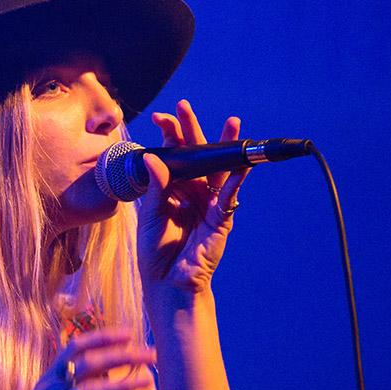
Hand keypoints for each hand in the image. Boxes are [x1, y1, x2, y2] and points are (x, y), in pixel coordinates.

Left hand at [137, 99, 249, 293]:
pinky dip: (235, 182)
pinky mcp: (221, 219)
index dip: (170, 135)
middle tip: (184, 106)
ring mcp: (209, 203)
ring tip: (232, 122)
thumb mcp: (151, 215)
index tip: (161, 117)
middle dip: (192, 129)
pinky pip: (229, 197)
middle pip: (196, 155)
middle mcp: (192, 190)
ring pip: (219, 170)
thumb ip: (155, 187)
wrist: (167, 282)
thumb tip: (153, 158)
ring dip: (225, 147)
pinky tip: (239, 166)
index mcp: (172, 187)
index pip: (173, 154)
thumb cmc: (155, 251)